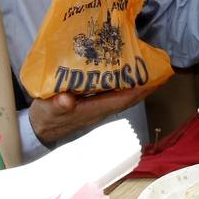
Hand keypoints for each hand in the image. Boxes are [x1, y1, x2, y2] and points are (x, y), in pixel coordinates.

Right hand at [28, 80, 162, 143]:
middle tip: (159, 72)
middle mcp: (99, 109)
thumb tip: (67, 100)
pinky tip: (125, 74)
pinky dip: (123, 85)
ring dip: (136, 85)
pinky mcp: (93, 104)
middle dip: (144, 88)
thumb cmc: (45, 117)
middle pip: (127, 99)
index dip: (135, 91)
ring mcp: (97, 107)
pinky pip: (114, 94)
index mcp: (91, 110)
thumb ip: (57, 105)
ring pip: (122, 97)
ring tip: (148, 70)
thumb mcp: (47, 110)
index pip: (119, 100)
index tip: (151, 80)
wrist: (40, 128)